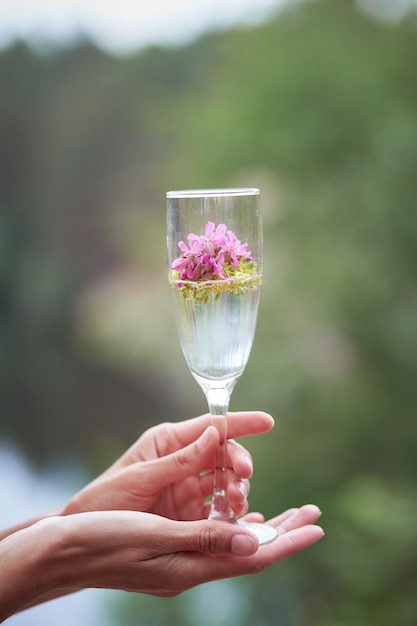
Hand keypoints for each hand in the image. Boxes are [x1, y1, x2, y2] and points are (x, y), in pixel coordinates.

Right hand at [1, 503, 321, 618]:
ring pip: (232, 544)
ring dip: (261, 527)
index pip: (252, 557)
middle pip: (249, 551)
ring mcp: (179, 562)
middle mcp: (190, 568)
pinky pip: (211, 539)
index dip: (286, 540)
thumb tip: (253, 545)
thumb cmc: (103, 538)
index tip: (316, 526)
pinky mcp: (167, 551)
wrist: (63, 551)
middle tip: (313, 514)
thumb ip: (204, 539)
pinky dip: (232, 525)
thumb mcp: (154, 537)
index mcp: (190, 567)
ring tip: (286, 513)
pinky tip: (237, 517)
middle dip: (283, 532)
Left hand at [64, 411, 273, 520]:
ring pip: (225, 483)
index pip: (211, 426)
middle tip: (242, 477)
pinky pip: (218, 510)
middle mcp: (183, 461)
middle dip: (238, 464)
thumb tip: (214, 435)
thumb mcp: (139, 477)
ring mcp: (188, 488)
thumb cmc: (105, 499)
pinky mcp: (190, 514)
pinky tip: (238, 520)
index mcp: (169, 442)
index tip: (267, 422)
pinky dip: (230, 514)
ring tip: (235, 503)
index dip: (240, 423)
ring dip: (236, 490)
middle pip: (224, 455)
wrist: (86, 540)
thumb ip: (179, 460)